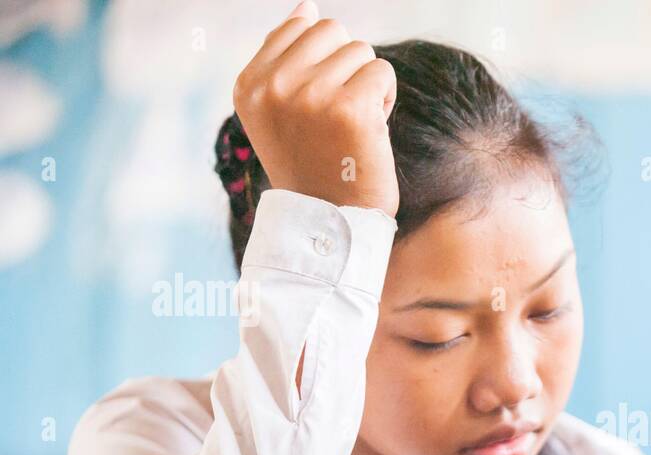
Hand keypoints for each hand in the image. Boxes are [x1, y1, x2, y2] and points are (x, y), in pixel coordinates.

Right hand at [233, 1, 398, 216]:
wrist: (331, 222)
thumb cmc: (314, 168)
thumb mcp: (281, 114)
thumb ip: (285, 59)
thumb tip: (306, 7)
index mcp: (249, 86)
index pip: (298, 27)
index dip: (324, 61)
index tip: (321, 104)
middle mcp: (273, 87)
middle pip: (332, 31)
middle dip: (347, 67)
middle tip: (341, 115)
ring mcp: (310, 95)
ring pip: (360, 51)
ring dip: (368, 85)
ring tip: (354, 125)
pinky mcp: (349, 108)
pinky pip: (382, 72)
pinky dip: (386, 98)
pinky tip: (372, 130)